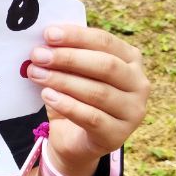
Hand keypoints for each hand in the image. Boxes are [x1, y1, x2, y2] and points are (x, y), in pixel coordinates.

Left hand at [26, 24, 149, 175]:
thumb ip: (65, 56)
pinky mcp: (118, 135)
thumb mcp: (72, 73)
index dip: (76, 36)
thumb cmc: (76, 98)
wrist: (76, 141)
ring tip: (36, 74)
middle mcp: (138, 83)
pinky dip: (67, 104)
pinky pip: (91, 117)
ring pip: (98, 92)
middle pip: (105, 65)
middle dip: (69, 58)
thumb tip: (44, 43)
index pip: (105, 41)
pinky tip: (47, 95)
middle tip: (38, 55)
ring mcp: (132, 111)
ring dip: (63, 81)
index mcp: (130, 59)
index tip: (48, 34)